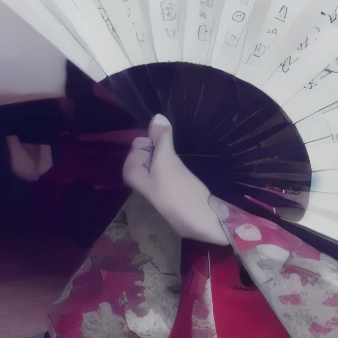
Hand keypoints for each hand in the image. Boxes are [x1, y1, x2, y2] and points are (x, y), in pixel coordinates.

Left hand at [123, 115, 230, 245]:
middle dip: (163, 147)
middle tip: (176, 156)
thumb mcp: (167, 162)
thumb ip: (161, 138)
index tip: (166, 148)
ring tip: (182, 160)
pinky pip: (173, 167)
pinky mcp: (175, 187)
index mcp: (132, 173)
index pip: (138, 143)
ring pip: (163, 158)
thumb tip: (157, 116)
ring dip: (173, 154)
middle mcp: (142, 178)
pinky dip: (180, 164)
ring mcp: (159, 183)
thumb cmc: (180, 192)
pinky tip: (188, 168)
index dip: (153, 140)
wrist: (204, 221)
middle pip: (150, 149)